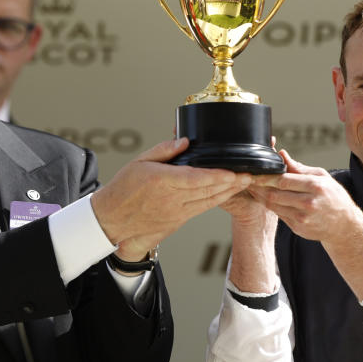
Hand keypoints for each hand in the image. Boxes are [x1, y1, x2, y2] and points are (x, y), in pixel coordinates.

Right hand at [91, 138, 252, 256]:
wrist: (112, 220)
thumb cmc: (123, 189)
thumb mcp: (138, 161)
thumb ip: (164, 150)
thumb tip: (185, 141)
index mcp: (162, 181)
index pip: (196, 179)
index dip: (217, 177)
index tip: (234, 172)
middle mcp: (172, 199)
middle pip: (208, 191)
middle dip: (232, 183)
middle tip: (250, 175)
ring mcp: (176, 212)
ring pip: (208, 202)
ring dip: (228, 192)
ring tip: (244, 182)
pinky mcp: (178, 221)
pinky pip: (202, 209)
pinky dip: (217, 200)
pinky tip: (227, 193)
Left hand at [249, 150, 360, 243]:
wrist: (344, 226)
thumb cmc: (334, 197)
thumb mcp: (322, 177)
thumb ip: (300, 168)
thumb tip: (282, 155)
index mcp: (315, 186)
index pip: (284, 180)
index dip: (266, 176)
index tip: (255, 171)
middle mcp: (309, 203)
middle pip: (275, 194)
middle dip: (259, 187)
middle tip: (248, 179)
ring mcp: (303, 218)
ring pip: (274, 206)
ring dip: (260, 197)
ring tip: (252, 188)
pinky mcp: (298, 228)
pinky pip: (279, 215)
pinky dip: (270, 206)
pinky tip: (264, 199)